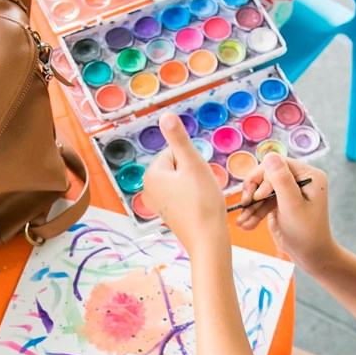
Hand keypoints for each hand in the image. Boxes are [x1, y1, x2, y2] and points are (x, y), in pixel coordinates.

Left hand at [142, 113, 229, 258]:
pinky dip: (192, 197)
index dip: (192, 161)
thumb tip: (165, 115)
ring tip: (199, 198)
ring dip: (195, 184)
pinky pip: (182, 194)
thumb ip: (178, 138)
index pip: (176, 152)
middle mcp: (148, 188)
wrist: (207, 239)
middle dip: (193, 172)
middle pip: (177, 165)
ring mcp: (156, 202)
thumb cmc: (202, 203)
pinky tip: (197, 207)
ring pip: (182, 180)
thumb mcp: (193, 164)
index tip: (196, 177)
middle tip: (200, 189)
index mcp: (151, 174)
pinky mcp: (166, 212)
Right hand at [234, 155, 335, 268]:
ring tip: (242, 221)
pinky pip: (261, 202)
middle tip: (246, 203)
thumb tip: (270, 155)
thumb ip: (281, 180)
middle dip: (254, 191)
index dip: (264, 176)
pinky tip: (245, 224)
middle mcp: (299, 180)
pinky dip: (253, 213)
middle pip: (267, 175)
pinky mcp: (279, 203)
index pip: (279, 164)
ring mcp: (288, 192)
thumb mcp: (292, 205)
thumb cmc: (306, 232)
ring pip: (261, 190)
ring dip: (251, 206)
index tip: (258, 195)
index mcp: (308, 176)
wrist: (309, 255)